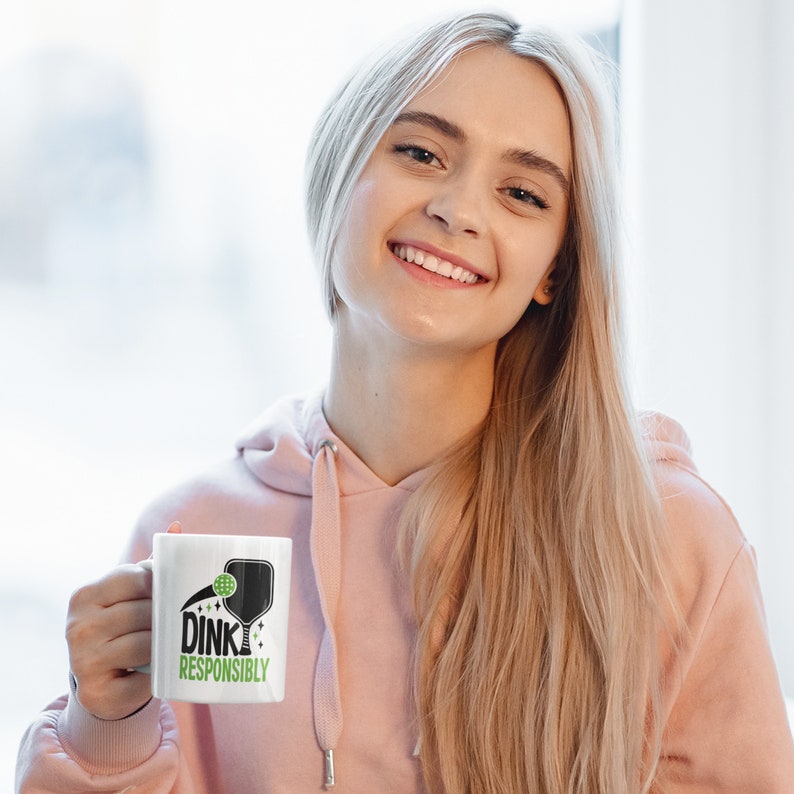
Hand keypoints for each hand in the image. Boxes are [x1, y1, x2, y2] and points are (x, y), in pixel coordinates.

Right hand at [65, 522, 180, 719]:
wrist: (101, 682)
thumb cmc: (122, 627)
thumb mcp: (129, 594)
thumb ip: (151, 565)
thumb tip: (178, 528)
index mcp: (85, 596)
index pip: (133, 578)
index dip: (160, 583)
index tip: (176, 589)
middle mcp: (77, 627)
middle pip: (141, 612)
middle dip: (166, 616)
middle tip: (185, 618)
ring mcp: (82, 662)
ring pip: (144, 645)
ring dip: (164, 645)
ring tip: (176, 642)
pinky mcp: (95, 693)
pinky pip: (141, 681)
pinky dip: (156, 676)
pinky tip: (159, 672)